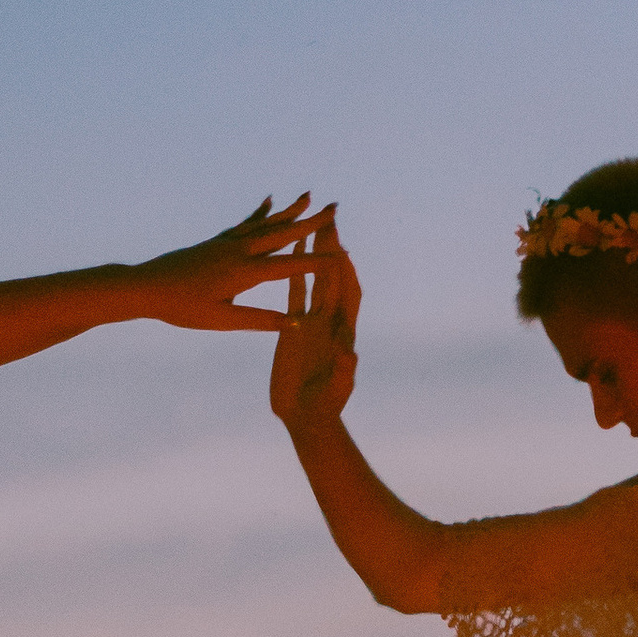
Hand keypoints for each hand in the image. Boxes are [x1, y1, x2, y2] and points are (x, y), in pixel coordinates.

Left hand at [129, 195, 327, 332]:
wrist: (147, 287)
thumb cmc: (183, 308)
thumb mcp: (222, 320)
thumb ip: (260, 319)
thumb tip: (295, 324)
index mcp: (243, 272)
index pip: (288, 265)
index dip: (317, 262)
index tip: (342, 256)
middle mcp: (239, 251)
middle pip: (281, 233)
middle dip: (310, 221)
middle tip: (334, 207)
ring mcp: (227, 243)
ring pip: (265, 223)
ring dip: (289, 210)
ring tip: (308, 196)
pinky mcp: (217, 241)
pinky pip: (245, 223)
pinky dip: (260, 212)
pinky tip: (269, 200)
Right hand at [269, 221, 362, 433]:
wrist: (306, 416)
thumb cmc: (326, 405)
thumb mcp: (336, 387)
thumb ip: (344, 370)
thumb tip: (350, 355)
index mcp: (344, 332)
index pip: (349, 295)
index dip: (347, 273)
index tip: (342, 252)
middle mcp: (331, 321)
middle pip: (334, 278)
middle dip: (333, 250)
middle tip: (330, 220)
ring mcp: (313, 320)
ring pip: (315, 279)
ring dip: (314, 253)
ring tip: (310, 225)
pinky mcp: (293, 325)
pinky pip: (295, 293)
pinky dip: (293, 272)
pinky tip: (287, 252)